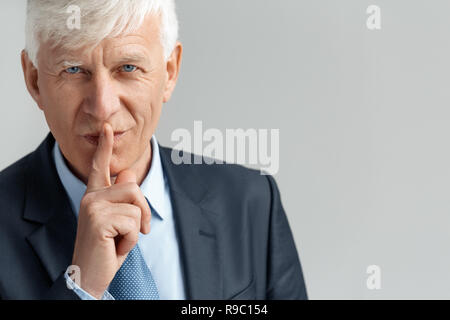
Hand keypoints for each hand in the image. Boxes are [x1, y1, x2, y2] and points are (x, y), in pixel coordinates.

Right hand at [71, 123, 150, 298]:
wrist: (90, 275)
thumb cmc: (106, 248)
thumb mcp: (118, 220)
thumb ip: (121, 197)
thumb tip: (129, 172)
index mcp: (95, 195)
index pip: (101, 167)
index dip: (105, 147)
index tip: (108, 128)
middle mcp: (91, 197)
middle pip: (134, 187)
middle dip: (142, 212)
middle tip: (134, 232)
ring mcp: (92, 207)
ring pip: (136, 205)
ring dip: (136, 229)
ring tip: (119, 240)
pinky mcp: (98, 220)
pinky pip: (133, 223)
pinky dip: (132, 240)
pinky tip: (115, 247)